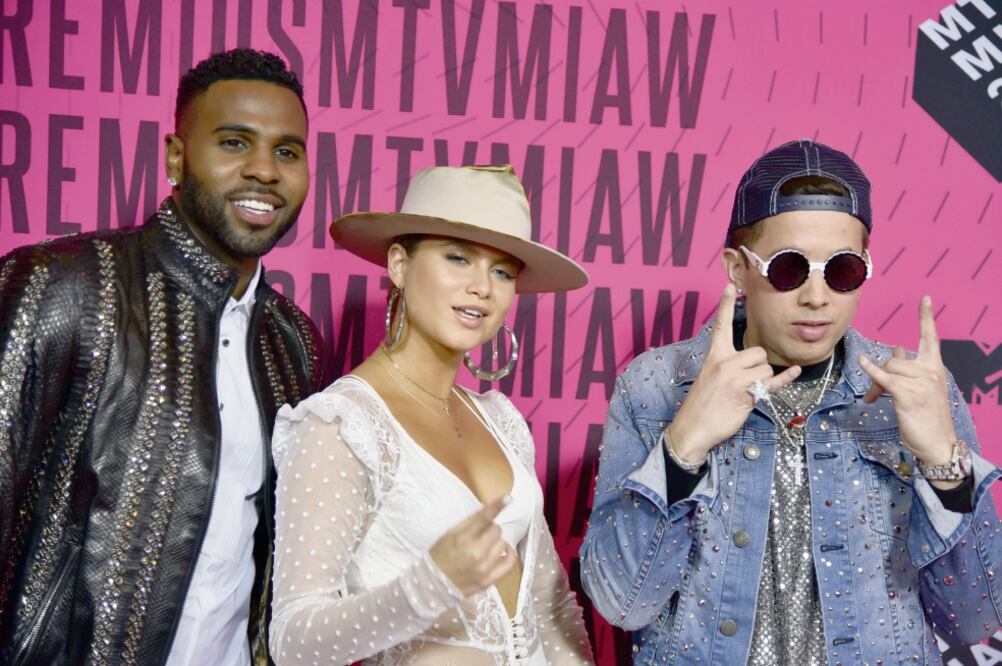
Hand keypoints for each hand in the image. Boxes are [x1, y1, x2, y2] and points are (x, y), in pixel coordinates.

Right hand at [428, 494, 516, 596]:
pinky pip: (509, 564)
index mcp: (463, 539)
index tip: (508, 498)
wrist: (432, 584)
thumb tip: (488, 507)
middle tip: (480, 535)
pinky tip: (504, 551)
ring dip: (496, 541)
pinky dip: (510, 554)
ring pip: (503, 543)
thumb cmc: (440, 556)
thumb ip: (470, 521)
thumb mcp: (450, 533)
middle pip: (496, 529)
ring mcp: (484, 568)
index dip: (498, 506)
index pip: (485, 518)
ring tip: (486, 546)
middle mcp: (476, 553)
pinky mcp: (489, 580)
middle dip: (489, 529)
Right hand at [667, 284, 801, 462]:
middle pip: (757, 352)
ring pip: (765, 368)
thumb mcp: (709, 377)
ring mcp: (736, 379)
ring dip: (762, 380)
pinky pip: (772, 383)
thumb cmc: (701, 404)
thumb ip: (726, 364)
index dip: (725, 305)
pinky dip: (785, 378)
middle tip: (745, 381)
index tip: (730, 286)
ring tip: (745, 393)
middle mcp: (724, 363)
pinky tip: (794, 371)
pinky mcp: (747, 395)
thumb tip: (751, 362)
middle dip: (758, 365)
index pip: (720, 325)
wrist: (693, 428)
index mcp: (714, 356)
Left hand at [859, 296, 957, 469]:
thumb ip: (908, 368)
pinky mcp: (907, 396)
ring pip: (888, 369)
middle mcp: (930, 372)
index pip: (930, 338)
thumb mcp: (920, 389)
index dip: (926, 318)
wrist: (938, 444)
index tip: (925, 298)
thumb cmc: (927, 417)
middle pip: (895, 358)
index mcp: (935, 368)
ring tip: (874, 398)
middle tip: (873, 391)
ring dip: (875, 383)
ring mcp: (920, 384)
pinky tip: (862, 362)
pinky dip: (871, 371)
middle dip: (880, 371)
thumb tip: (895, 348)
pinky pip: (884, 378)